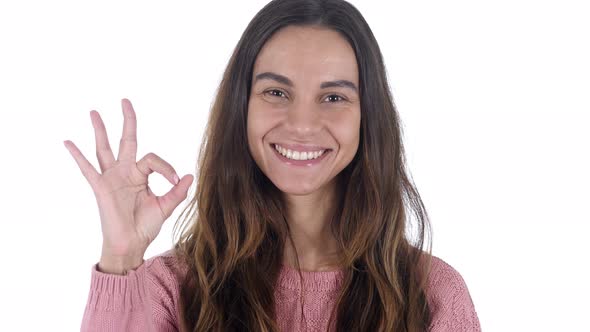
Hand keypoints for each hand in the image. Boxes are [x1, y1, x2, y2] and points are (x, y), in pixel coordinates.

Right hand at [64, 98, 192, 271]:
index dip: (166, 167)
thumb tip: (190, 175)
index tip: (174, 180)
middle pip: (126, 140)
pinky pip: (87, 169)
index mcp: (140, 175)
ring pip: (104, 148)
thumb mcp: (166, 206)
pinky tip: (68, 142)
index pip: (153, 159)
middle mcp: (125, 172)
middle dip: (127, 120)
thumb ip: (177, 191)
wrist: (131, 244)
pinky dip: (77, 156)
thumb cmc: (146, 226)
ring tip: (94, 112)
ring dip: (100, 130)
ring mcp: (111, 178)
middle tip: (125, 100)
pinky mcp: (100, 188)